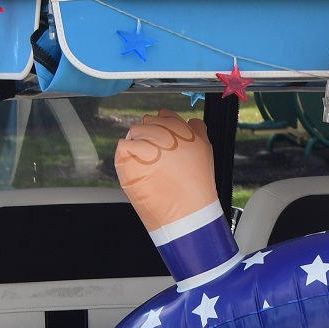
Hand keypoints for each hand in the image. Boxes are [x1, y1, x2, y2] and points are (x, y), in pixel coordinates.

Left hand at [115, 110, 216, 231]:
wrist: (187, 213)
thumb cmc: (196, 187)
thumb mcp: (205, 152)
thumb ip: (197, 131)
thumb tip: (191, 121)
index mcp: (184, 131)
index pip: (166, 115)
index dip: (164, 126)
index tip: (163, 138)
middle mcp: (166, 134)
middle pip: (148, 122)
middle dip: (150, 136)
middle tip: (156, 157)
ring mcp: (147, 144)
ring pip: (134, 132)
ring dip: (138, 145)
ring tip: (148, 165)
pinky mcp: (132, 157)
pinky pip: (123, 146)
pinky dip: (127, 156)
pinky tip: (139, 169)